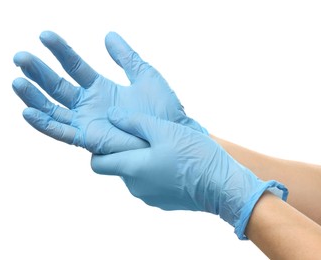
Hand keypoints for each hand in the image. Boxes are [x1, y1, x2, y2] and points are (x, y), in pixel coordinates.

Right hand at [13, 31, 205, 153]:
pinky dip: (43, 124)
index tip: (44, 35)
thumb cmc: (163, 109)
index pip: (74, 66)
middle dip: (38, 72)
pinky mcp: (88, 139)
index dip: (60, 50)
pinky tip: (27, 111)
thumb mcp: (144, 75)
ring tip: (17, 80)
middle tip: (20, 57)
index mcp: (101, 88)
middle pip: (57, 86)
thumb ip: (126, 57)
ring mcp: (87, 122)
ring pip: (53, 109)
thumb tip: (109, 34)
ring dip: (33, 96)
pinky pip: (61, 132)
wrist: (171, 134)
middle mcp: (89, 105)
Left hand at [91, 107, 287, 238]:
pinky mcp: (163, 201)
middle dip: (124, 152)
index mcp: (132, 169)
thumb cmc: (194, 155)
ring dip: (142, 161)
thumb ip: (134, 122)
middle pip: (118, 167)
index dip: (99, 148)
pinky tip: (172, 161)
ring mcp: (150, 197)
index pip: (97, 163)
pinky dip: (154, 172)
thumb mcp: (164, 130)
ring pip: (135, 174)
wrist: (223, 186)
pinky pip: (150, 183)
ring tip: (162, 146)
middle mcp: (136, 187)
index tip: (111, 135)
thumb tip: (112, 116)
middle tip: (143, 135)